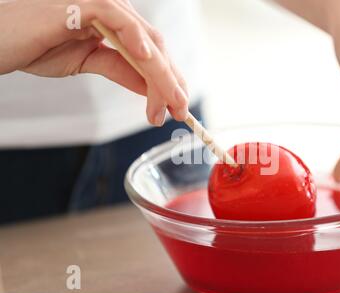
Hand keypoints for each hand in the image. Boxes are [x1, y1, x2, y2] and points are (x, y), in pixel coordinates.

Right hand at [0, 0, 188, 125]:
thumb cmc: (36, 46)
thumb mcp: (88, 63)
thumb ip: (121, 71)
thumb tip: (151, 89)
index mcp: (116, 24)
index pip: (152, 53)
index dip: (168, 80)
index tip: (177, 107)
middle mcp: (114, 11)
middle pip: (155, 48)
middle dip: (171, 83)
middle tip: (180, 112)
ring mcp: (101, 4)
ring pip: (144, 40)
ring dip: (161, 74)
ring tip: (170, 102)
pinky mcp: (83, 3)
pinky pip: (117, 19)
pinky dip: (135, 39)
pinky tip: (146, 60)